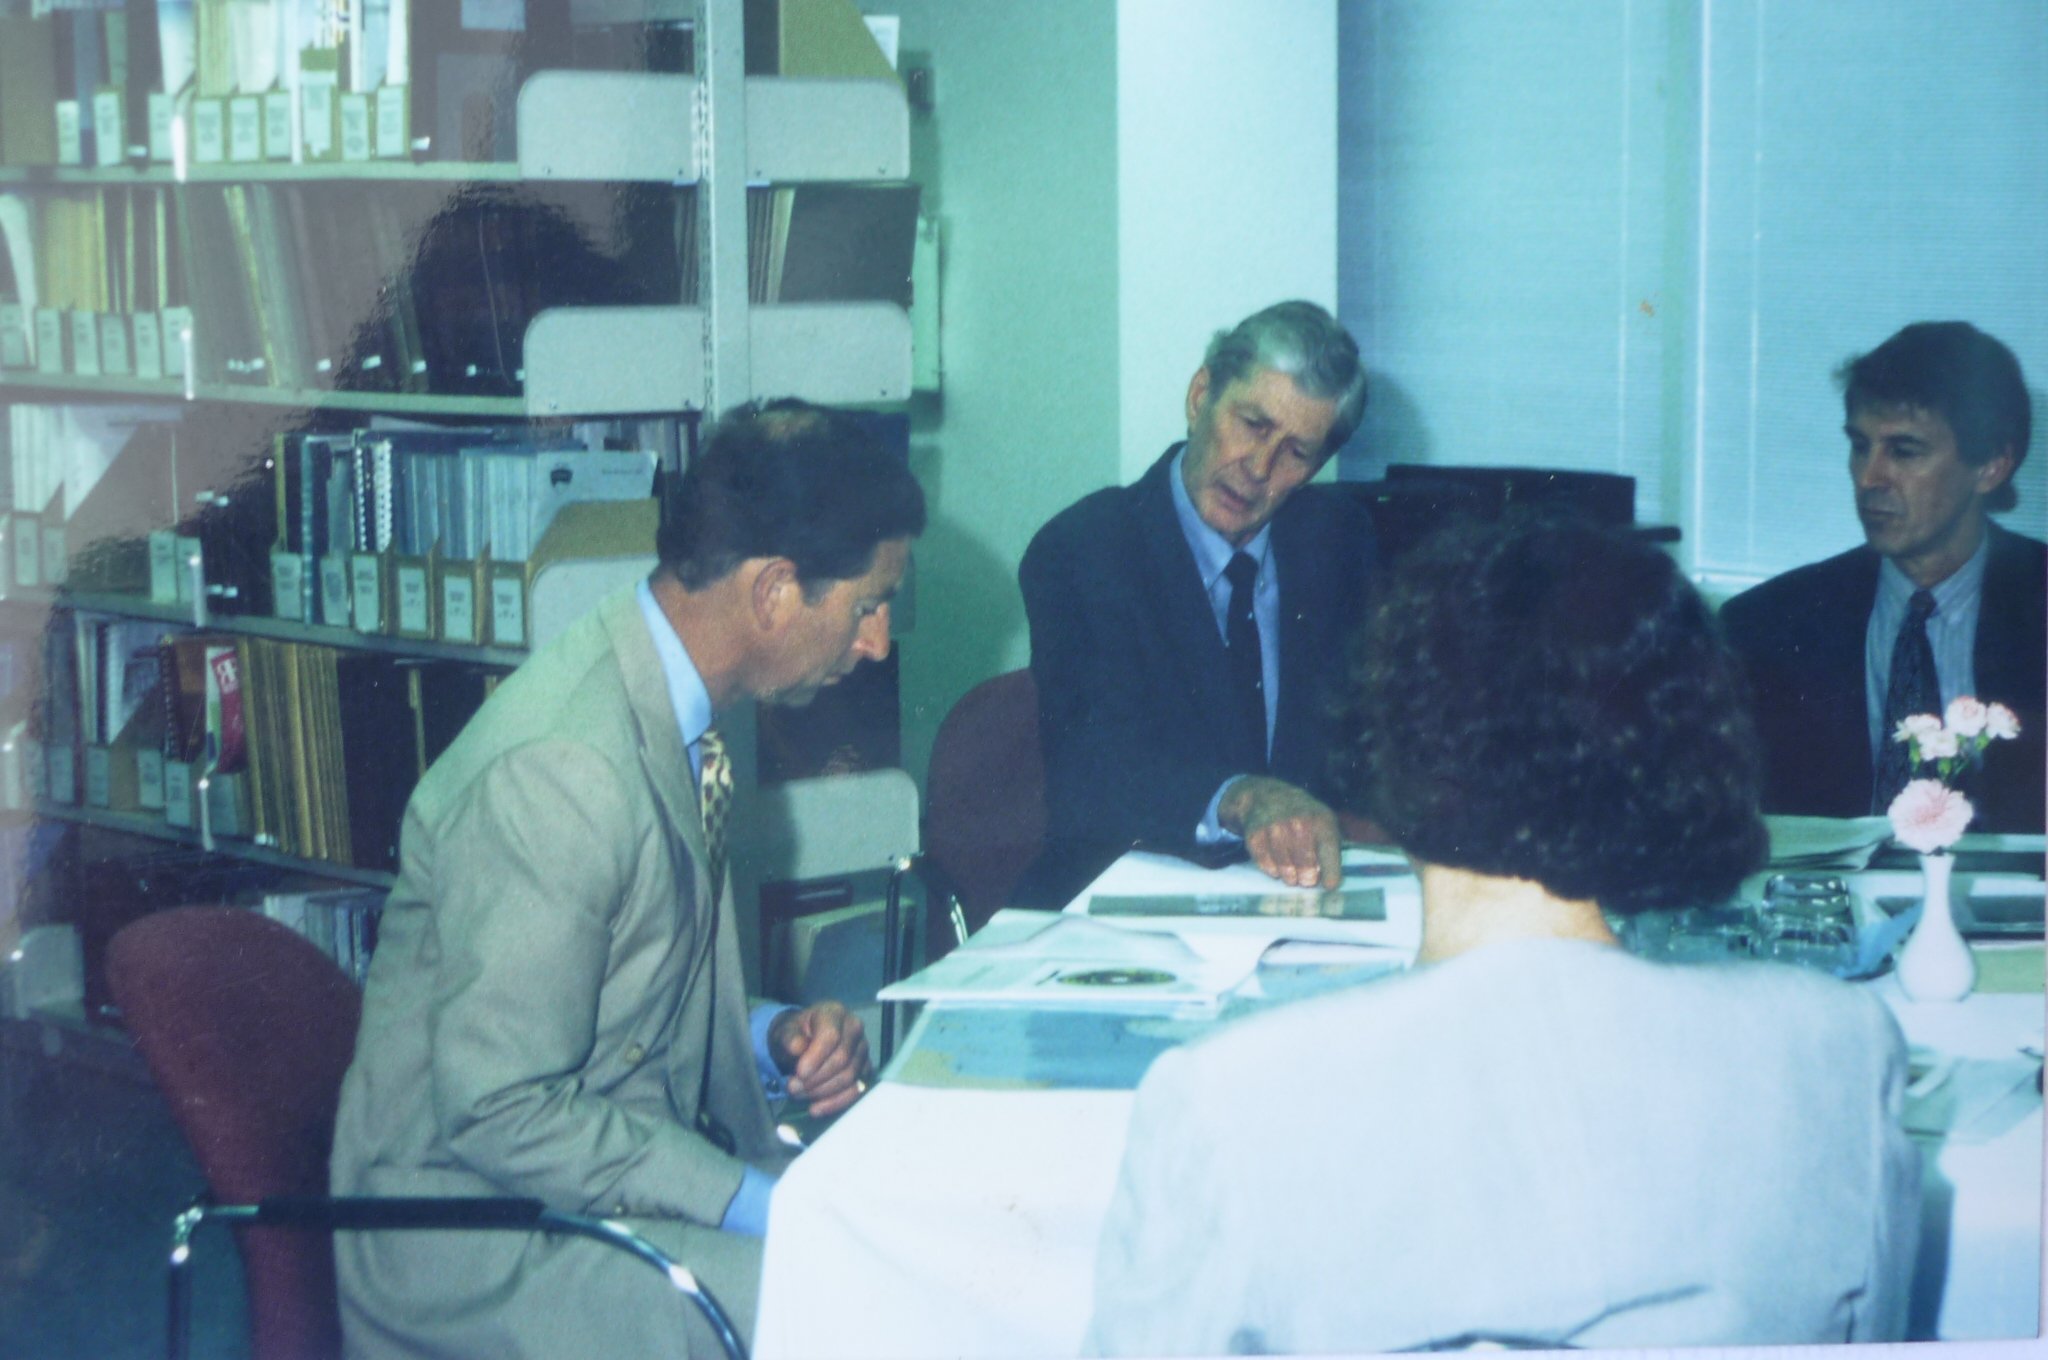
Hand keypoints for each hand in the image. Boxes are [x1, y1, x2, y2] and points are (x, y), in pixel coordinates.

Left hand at [768, 1001, 871, 1118]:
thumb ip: (790, 1038)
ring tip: (800, 1095)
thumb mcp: (785, 1032)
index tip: (799, 1073)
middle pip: (842, 1059)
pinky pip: (856, 1090)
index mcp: (835, 1013)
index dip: (816, 1057)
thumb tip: (798, 1047)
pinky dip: (836, 1102)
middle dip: (816, 1079)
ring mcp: (863, 1050)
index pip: (831, 1036)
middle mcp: (854, 1028)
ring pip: (849, 1076)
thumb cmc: (795, 1035)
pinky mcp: (865, 1070)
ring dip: (822, 1091)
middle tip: (793, 1088)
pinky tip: (817, 1108)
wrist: (802, 1043)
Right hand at [1219, 776, 1342, 889]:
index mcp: (1321, 821)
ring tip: (1292, 874)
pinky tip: (1276, 865)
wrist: (1266, 796)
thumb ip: (1330, 848)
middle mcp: (1299, 823)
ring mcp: (1275, 828)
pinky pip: (1266, 865)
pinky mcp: (1255, 835)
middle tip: (1306, 880)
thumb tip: (1331, 880)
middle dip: (1307, 878)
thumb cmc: (1302, 815)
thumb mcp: (1323, 821)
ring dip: (1289, 876)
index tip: (1330, 886)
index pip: (1329, 853)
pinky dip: (1272, 869)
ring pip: (1285, 868)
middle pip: (1306, 866)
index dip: (1331, 874)